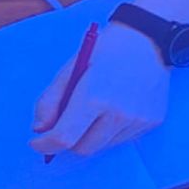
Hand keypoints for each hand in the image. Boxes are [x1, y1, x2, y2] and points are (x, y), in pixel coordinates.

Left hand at [31, 24, 170, 156]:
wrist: (147, 39)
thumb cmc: (105, 52)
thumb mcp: (69, 69)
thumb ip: (49, 101)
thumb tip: (39, 130)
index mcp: (94, 97)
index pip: (64, 138)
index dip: (45, 145)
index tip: (37, 143)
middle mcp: (118, 114)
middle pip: (82, 149)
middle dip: (68, 141)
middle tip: (66, 123)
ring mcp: (137, 121)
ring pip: (101, 146)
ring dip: (90, 136)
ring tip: (96, 109)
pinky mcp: (150, 123)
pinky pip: (120, 140)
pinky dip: (110, 132)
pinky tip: (115, 108)